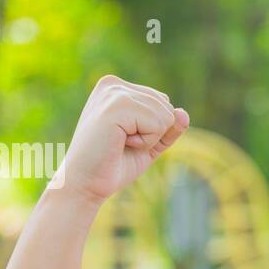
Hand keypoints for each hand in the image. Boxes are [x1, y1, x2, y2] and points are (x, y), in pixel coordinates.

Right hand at [54, 75, 188, 204]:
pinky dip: (146, 142)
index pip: (163, 102)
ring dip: (149, 138)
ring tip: (120, 143)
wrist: (85, 184)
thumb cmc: (114, 164)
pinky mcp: (116, 107)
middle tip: (123, 143)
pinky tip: (121, 143)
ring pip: (165, 115)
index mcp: (117, 87)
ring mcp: (113, 93)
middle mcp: (113, 84)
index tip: (125, 138)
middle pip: (166, 106)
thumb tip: (183, 113)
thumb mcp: (149, 143)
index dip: (154, 130)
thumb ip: (169, 127)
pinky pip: (157, 124)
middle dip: (153, 133)